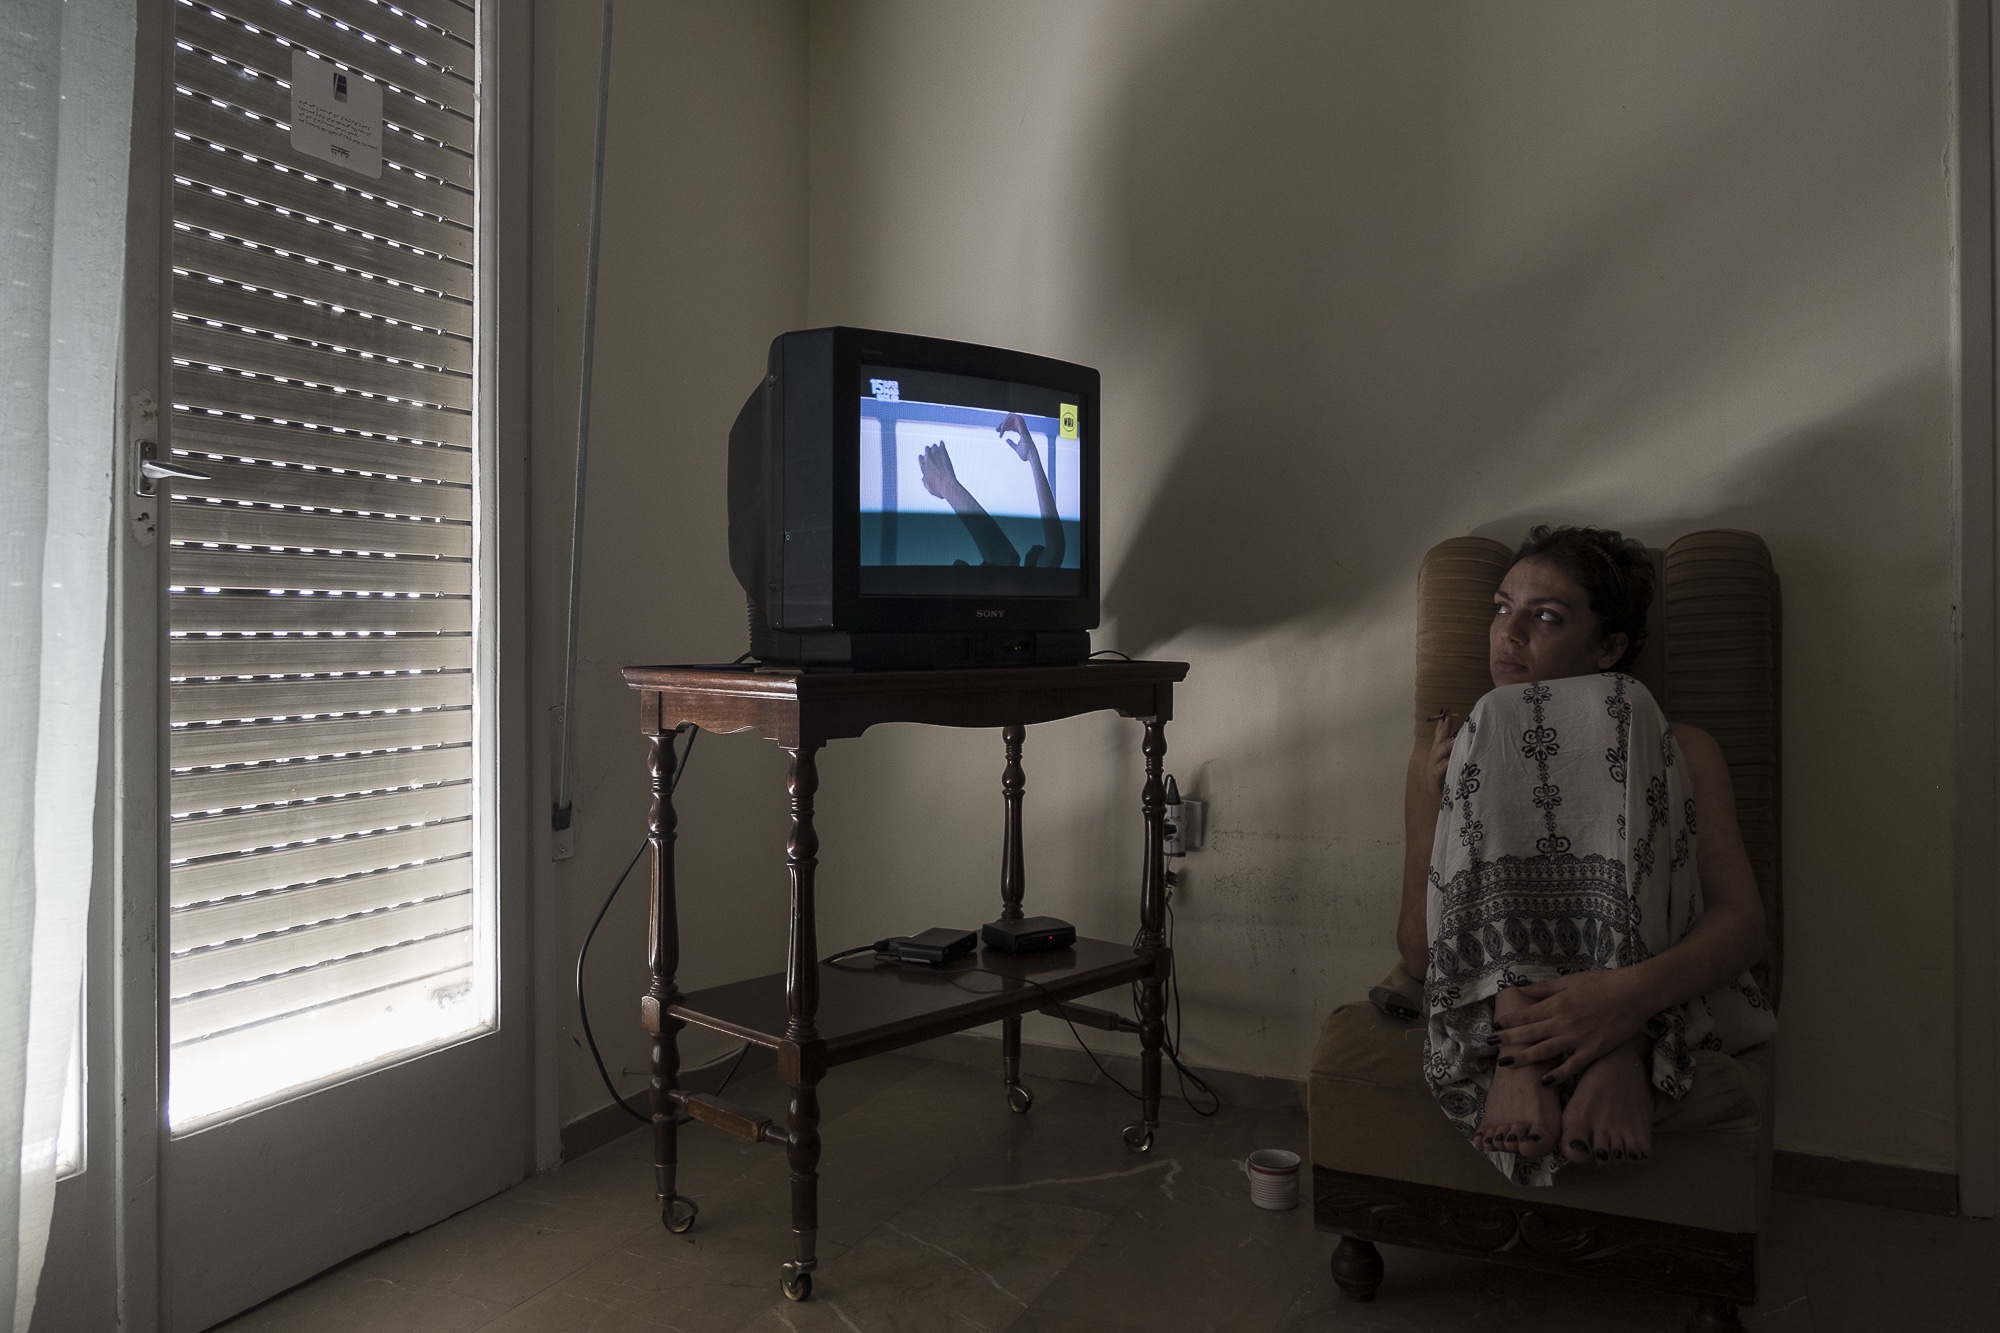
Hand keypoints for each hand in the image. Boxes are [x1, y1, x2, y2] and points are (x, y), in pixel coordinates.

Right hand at [918, 441, 960, 499]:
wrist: (947, 485)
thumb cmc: (938, 489)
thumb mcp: (929, 488)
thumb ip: (925, 482)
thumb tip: (923, 479)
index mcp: (924, 468)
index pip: (921, 459)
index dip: (922, 458)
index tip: (923, 457)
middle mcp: (928, 460)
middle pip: (926, 451)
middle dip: (928, 450)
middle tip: (929, 449)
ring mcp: (936, 456)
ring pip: (933, 448)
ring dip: (934, 447)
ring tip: (935, 446)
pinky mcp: (944, 454)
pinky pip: (941, 447)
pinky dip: (941, 444)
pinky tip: (941, 443)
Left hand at [995, 412, 1033, 460]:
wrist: (1031, 456)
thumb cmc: (1026, 454)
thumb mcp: (1016, 448)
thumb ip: (1011, 443)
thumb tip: (1007, 440)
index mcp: (1022, 433)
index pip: (1013, 427)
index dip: (1006, 428)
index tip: (1000, 432)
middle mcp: (1023, 430)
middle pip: (1012, 422)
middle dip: (1004, 424)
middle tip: (997, 430)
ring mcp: (1024, 429)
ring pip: (1014, 419)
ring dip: (1005, 422)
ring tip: (999, 428)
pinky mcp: (1023, 430)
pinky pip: (1016, 420)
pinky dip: (1009, 421)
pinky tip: (1002, 426)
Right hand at [1425, 712, 1458, 794]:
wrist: (1443, 802)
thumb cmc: (1452, 781)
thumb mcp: (1456, 763)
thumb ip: (1460, 751)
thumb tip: (1472, 737)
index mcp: (1440, 753)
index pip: (1441, 735)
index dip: (1444, 724)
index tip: (1448, 712)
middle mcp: (1435, 759)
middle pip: (1439, 741)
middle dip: (1443, 730)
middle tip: (1450, 719)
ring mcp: (1433, 769)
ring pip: (1438, 754)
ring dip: (1446, 747)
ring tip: (1454, 740)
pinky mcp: (1435, 781)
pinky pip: (1439, 771)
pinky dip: (1445, 765)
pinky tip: (1451, 761)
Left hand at [1491, 970, 1653, 1084]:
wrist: (1634, 993)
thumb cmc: (1602, 983)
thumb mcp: (1570, 980)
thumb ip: (1544, 987)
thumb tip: (1520, 988)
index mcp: (1557, 1004)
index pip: (1525, 1015)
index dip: (1508, 1021)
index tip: (1495, 1026)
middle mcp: (1563, 1023)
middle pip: (1529, 1034)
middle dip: (1508, 1040)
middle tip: (1491, 1045)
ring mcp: (1578, 1039)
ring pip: (1544, 1052)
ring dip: (1523, 1058)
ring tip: (1506, 1064)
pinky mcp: (1593, 1051)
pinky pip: (1572, 1066)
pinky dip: (1558, 1075)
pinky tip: (1544, 1081)